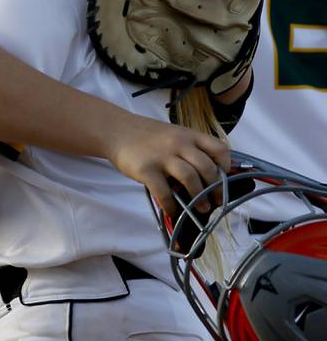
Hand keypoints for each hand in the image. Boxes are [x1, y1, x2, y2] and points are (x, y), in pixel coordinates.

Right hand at [103, 114, 228, 215]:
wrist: (116, 130)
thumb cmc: (146, 135)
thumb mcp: (173, 133)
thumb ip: (189, 148)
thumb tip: (207, 176)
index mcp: (188, 135)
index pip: (219, 149)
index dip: (225, 166)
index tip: (223, 178)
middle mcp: (179, 144)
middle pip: (207, 167)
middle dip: (215, 189)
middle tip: (215, 201)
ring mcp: (162, 156)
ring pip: (191, 178)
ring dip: (199, 197)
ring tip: (200, 208)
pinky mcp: (146, 169)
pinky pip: (164, 192)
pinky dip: (171, 205)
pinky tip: (172, 210)